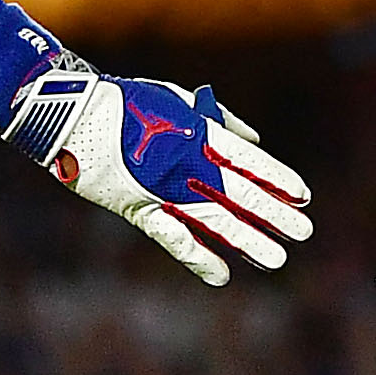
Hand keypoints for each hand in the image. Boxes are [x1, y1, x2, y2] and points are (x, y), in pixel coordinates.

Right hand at [2, 52, 312, 286]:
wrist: (71, 112)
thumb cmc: (128, 102)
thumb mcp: (178, 100)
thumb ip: (219, 121)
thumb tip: (253, 137)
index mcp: (197, 132)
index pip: (248, 160)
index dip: (276, 178)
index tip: (303, 195)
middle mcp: (185, 162)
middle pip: (239, 193)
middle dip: (273, 214)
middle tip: (304, 232)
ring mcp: (162, 188)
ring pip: (214, 220)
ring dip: (247, 240)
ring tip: (277, 258)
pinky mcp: (138, 208)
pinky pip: (172, 237)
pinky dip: (197, 256)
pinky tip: (222, 275)